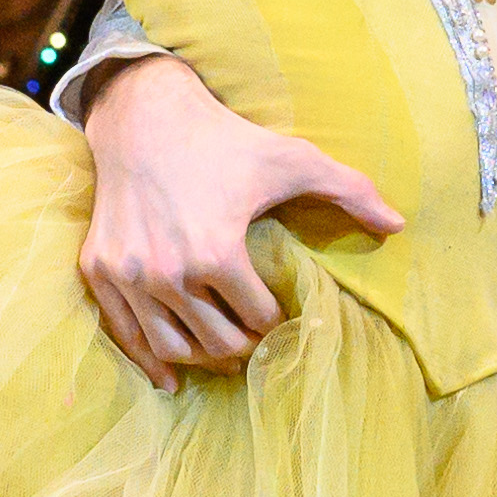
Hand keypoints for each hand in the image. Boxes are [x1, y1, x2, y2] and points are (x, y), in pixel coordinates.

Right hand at [73, 56, 399, 382]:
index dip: (276, 321)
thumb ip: (350, 191)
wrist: (144, 117)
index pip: (258, 319)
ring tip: (221, 354)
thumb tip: (399, 225)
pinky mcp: (98, 271)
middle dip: (243, 347)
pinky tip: (169, 378)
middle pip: (216, 344)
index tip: (282, 316)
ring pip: (171, 349)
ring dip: (201, 359)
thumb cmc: (225, 139)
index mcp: (216, 253)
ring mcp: (128, 275)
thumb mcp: (293, 159)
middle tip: (255, 341)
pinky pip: (124, 334)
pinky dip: (148, 361)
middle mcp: (167, 273)